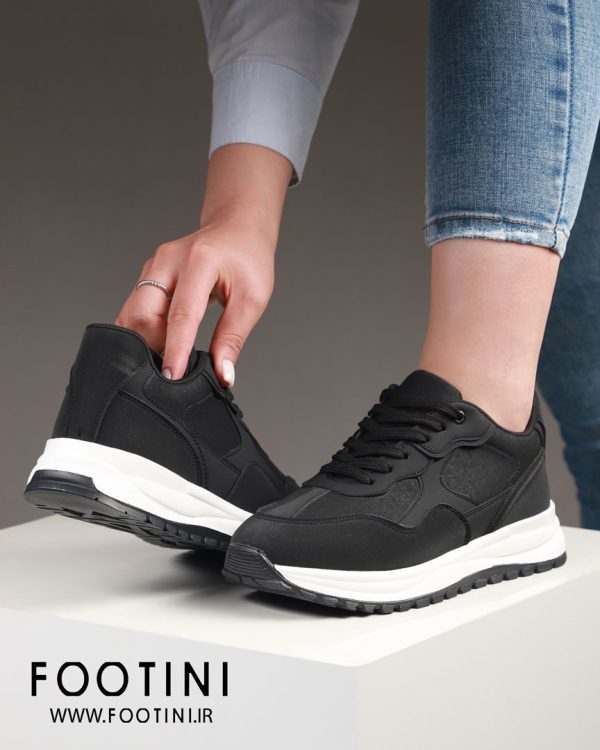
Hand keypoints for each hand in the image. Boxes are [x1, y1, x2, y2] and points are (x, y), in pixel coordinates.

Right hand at [116, 220, 274, 383]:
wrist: (237, 228)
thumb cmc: (248, 259)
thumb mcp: (253, 298)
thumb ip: (233, 337)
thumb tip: (223, 374)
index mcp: (199, 262)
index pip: (181, 314)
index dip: (175, 349)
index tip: (172, 377)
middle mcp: (168, 261)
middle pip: (143, 313)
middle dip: (152, 347)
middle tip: (171, 373)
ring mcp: (153, 267)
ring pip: (133, 314)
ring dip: (145, 341)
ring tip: (166, 362)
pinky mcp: (147, 275)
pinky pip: (135, 309)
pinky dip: (143, 332)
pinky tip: (158, 347)